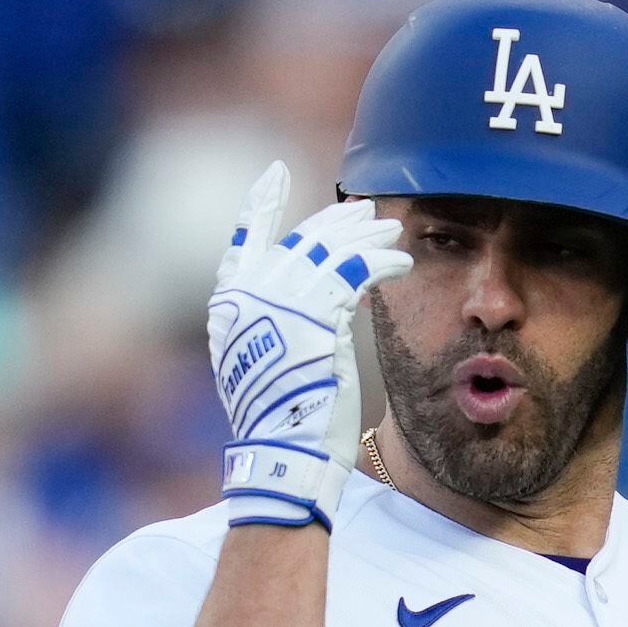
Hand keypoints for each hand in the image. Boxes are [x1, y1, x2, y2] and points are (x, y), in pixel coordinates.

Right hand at [205, 163, 406, 532]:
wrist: (285, 452)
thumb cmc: (280, 422)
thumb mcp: (264, 365)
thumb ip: (275, 324)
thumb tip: (312, 299)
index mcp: (228, 306)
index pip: (242, 239)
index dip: (260, 205)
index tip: (275, 174)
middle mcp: (248, 296)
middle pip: (298, 241)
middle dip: (337, 223)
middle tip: (367, 212)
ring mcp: (279, 302)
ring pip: (330, 250)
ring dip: (366, 238)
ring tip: (391, 231)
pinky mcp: (315, 313)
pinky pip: (355, 272)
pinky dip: (380, 262)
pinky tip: (399, 261)